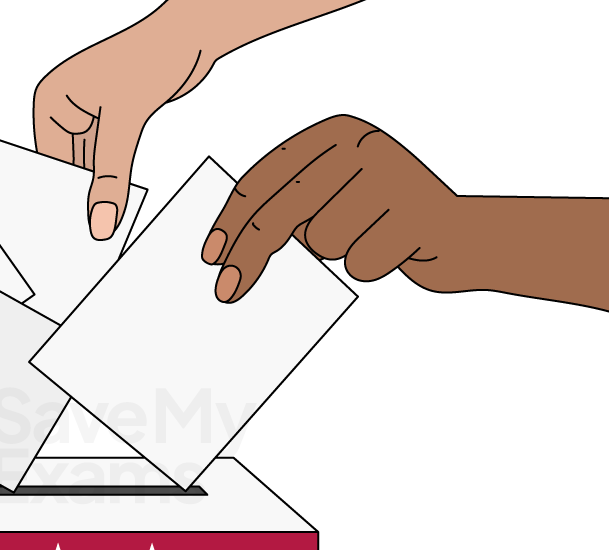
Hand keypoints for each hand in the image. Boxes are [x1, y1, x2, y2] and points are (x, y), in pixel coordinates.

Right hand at [35, 5, 216, 239]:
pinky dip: (116, 184)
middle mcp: (66, 109)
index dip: (59, 198)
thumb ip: (110, 176)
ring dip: (100, 195)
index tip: (68, 234)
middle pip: (69, 168)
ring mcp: (90, 117)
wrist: (191, 35)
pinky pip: (110, 164)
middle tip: (87, 240)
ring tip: (102, 232)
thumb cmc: (151, 59)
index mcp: (52, 101)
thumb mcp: (125, 121)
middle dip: (80, 199)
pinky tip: (117, 209)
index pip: (50, 162)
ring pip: (91, 169)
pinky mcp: (115, 124)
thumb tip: (101, 225)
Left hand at [202, 116, 469, 301]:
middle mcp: (362, 145)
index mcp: (333, 136)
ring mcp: (393, 174)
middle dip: (248, 255)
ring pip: (324, 239)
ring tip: (366, 240)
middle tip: (225, 293)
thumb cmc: (379, 224)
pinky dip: (370, 267)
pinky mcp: (418, 213)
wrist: (460, 237)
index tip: (209, 259)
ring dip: (338, 254)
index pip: (264, 179)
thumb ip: (287, 209)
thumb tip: (226, 253)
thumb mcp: (330, 202)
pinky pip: (363, 261)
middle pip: (281, 209)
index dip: (231, 220)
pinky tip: (392, 252)